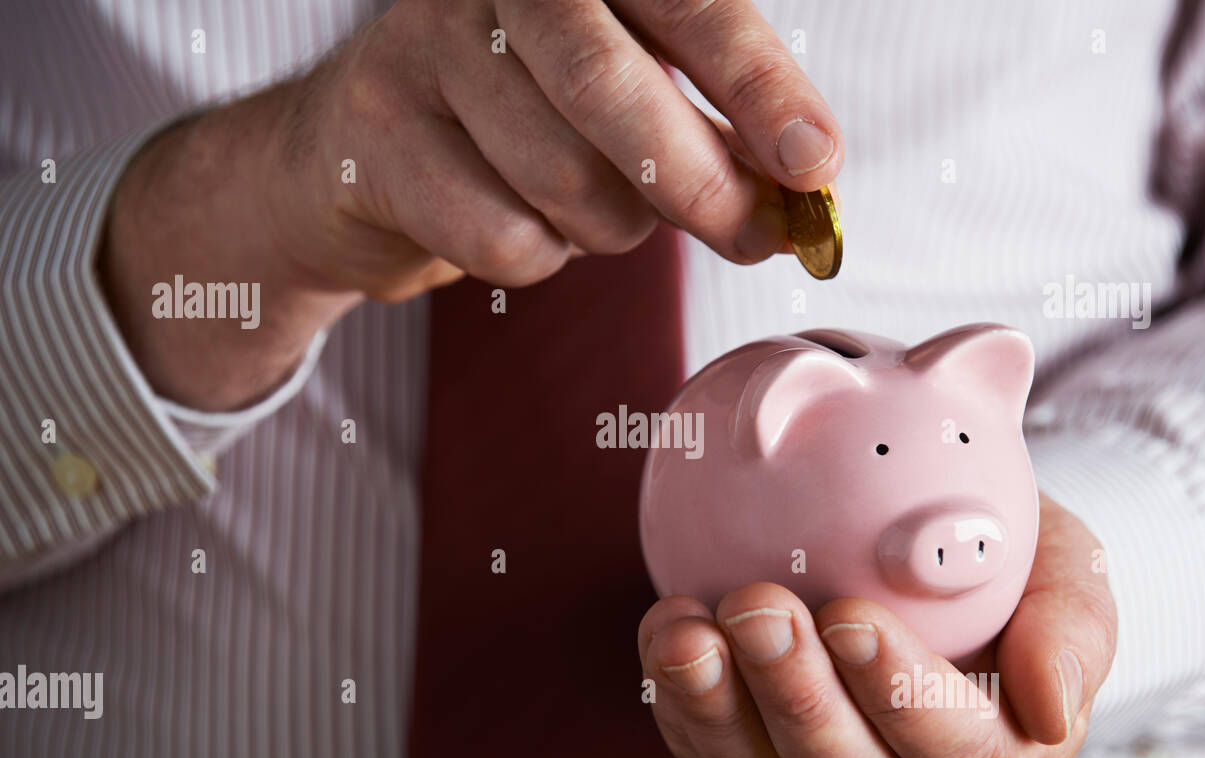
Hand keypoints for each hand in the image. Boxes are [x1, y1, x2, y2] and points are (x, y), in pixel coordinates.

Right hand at [101, 0, 842, 409]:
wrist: (362, 156)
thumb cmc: (521, 125)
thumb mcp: (627, 106)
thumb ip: (711, 131)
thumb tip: (801, 188)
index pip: (688, 8)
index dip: (758, 87)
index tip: (814, 163)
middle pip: (613, 91)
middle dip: (697, 182)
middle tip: (749, 237)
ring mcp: (421, 50)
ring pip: (563, 180)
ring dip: (608, 228)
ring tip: (594, 213)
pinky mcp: (375, 135)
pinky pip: (502, 235)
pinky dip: (540, 258)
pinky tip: (522, 227)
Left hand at [638, 492, 1117, 757]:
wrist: (937, 552)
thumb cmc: (1013, 563)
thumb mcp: (1070, 571)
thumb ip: (1074, 630)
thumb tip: (1052, 706)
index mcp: (1005, 757)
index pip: (956, 748)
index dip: (900, 694)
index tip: (851, 618)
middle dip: (800, 699)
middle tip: (762, 611)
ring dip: (721, 706)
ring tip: (690, 632)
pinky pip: (711, 749)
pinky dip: (679, 695)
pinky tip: (669, 630)